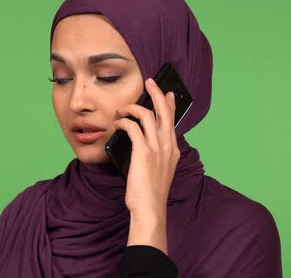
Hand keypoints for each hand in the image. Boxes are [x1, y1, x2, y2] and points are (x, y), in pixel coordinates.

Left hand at [114, 77, 179, 253]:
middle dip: (157, 93)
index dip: (169, 104)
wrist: (149, 208)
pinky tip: (118, 124)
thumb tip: (139, 141)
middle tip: (150, 82)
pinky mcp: (144, 151)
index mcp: (173, 150)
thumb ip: (153, 154)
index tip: (167, 93)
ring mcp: (157, 148)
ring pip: (149, 115)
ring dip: (133, 107)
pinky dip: (124, 122)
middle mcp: (168, 146)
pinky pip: (133, 127)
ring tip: (123, 108)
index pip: (172, 121)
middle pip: (165, 111)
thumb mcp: (157, 170)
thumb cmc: (150, 193)